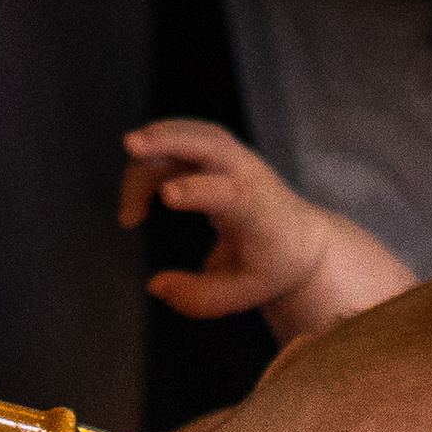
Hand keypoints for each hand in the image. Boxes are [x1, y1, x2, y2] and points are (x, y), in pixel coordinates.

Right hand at [120, 116, 323, 317]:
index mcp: (259, 211)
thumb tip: (155, 285)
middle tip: (131, 146)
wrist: (302, 240)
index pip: (231, 192)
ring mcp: (235, 157)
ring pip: (192, 134)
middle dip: (170, 139)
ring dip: (155, 144)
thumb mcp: (240, 294)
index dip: (198, 190)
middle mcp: (248, 175)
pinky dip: (156, 149)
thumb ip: (196, 297)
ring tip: (128, 184)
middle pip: (210, 142)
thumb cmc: (271, 267)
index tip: (167, 196)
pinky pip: (185, 137)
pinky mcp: (219, 152)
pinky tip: (136, 181)